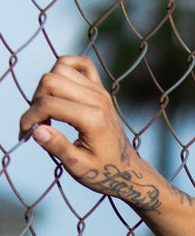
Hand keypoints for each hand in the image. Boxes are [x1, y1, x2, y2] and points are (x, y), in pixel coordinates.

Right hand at [19, 54, 160, 207]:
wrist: (127, 170)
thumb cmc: (103, 172)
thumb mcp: (79, 167)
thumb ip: (57, 147)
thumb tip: (36, 130)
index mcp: (92, 119)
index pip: (48, 104)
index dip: (29, 117)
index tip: (25, 134)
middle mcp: (97, 99)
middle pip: (50, 80)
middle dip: (35, 100)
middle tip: (39, 123)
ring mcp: (100, 91)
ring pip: (60, 67)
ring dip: (46, 85)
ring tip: (47, 109)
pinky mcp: (101, 88)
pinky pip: (81, 63)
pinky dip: (65, 66)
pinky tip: (60, 87)